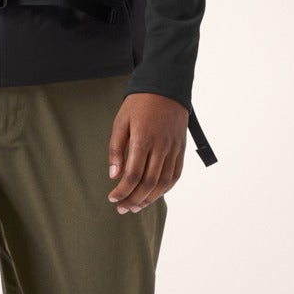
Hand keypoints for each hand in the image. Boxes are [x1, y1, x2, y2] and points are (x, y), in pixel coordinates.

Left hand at [107, 93, 186, 212]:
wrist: (166, 85)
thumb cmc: (140, 103)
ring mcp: (174, 148)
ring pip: (164, 182)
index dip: (122, 190)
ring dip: (150, 198)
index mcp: (143, 139)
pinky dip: (165, 188)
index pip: (133, 174)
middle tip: (122, 208)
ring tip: (136, 206)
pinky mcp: (181, 148)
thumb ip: (116, 149)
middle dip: (134, 199)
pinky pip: (175, 174)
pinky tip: (154, 194)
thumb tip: (114, 175)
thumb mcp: (121, 121)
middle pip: (148, 183)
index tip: (112, 198)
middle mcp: (161, 146)